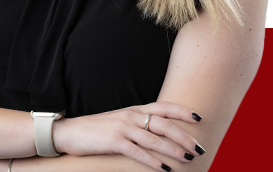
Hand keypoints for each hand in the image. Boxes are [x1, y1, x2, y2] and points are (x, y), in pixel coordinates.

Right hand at [53, 101, 205, 171]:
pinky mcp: (114, 141)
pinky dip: (153, 161)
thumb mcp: (122, 121)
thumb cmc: (100, 129)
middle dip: (184, 136)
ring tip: (188, 159)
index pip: (164, 107)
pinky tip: (164, 169)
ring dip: (173, 150)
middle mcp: (131, 115)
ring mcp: (123, 127)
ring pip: (154, 139)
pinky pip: (138, 152)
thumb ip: (141, 124)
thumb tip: (163, 134)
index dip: (182, 111)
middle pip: (164, 124)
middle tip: (200, 147)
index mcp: (135, 109)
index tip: (199, 117)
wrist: (72, 131)